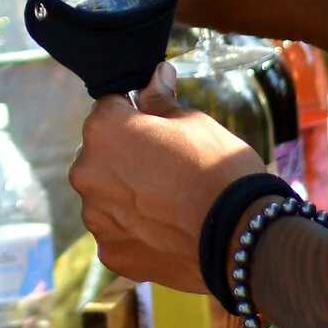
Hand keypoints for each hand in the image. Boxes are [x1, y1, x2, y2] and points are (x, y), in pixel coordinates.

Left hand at [67, 61, 262, 292]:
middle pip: (101, 156)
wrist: (241, 238)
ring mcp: (96, 217)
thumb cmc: (218, 170)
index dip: (135, 115)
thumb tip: (155, 74)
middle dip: (125, 158)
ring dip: (127, 196)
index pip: (109, 109)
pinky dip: (136, 231)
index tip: (159, 130)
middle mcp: (86, 173)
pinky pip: (118, 233)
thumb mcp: (194, 122)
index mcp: (103, 131)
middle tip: (168, 170)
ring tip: (170, 205)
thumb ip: (161, 100)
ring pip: (106, 197)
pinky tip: (167, 231)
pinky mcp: (110, 253)